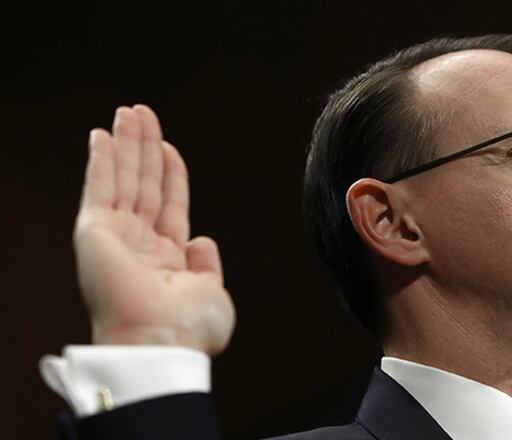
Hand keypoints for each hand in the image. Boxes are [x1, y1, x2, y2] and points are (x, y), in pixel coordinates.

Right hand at [73, 105, 234, 355]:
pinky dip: (100, 160)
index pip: (168, 205)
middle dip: (144, 149)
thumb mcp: (213, 294)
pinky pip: (99, 187)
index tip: (168, 148)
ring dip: (125, 144)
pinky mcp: (94, 232)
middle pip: (143, 185)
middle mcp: (138, 247)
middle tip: (143, 115)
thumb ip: (208, 265)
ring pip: (122, 179)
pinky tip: (102, 136)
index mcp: (167, 261)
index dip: (169, 174)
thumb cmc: (188, 330)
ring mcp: (115, 238)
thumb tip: (202, 241)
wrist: (162, 343)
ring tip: (129, 113)